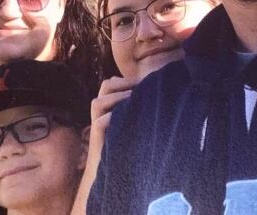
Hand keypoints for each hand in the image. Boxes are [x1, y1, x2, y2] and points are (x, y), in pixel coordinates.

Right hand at [71, 76, 138, 214]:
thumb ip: (139, 112)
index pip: (112, 83)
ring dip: (117, 97)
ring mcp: (97, 126)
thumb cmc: (128, 151)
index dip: (127, 79)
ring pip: (98, 101)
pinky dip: (113, 117)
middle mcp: (101, 114)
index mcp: (110, 108)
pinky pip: (100, 122)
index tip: (148, 80)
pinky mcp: (98, 140)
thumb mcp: (134, 126)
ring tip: (136, 99)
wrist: (110, 177)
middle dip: (123, 83)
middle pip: (105, 86)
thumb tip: (158, 97)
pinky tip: (129, 116)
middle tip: (143, 85)